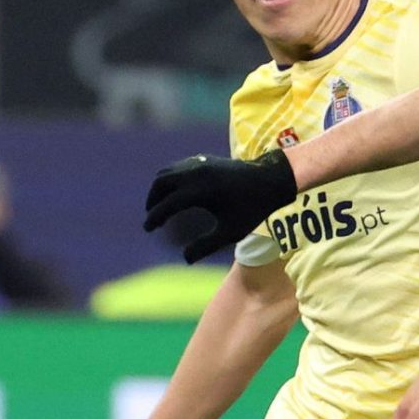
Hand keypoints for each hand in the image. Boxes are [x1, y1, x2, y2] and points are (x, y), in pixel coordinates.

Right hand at [143, 151, 296, 262]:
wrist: (270, 180)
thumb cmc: (253, 209)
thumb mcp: (231, 231)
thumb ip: (206, 246)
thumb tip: (185, 259)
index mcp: (202, 190)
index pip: (168, 204)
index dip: (155, 217)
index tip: (148, 229)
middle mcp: (196, 173)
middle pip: (161, 184)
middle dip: (152, 201)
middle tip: (152, 218)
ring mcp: (199, 162)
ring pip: (167, 172)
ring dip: (158, 189)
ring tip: (158, 207)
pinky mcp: (203, 159)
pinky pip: (177, 168)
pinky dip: (169, 179)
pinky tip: (172, 194)